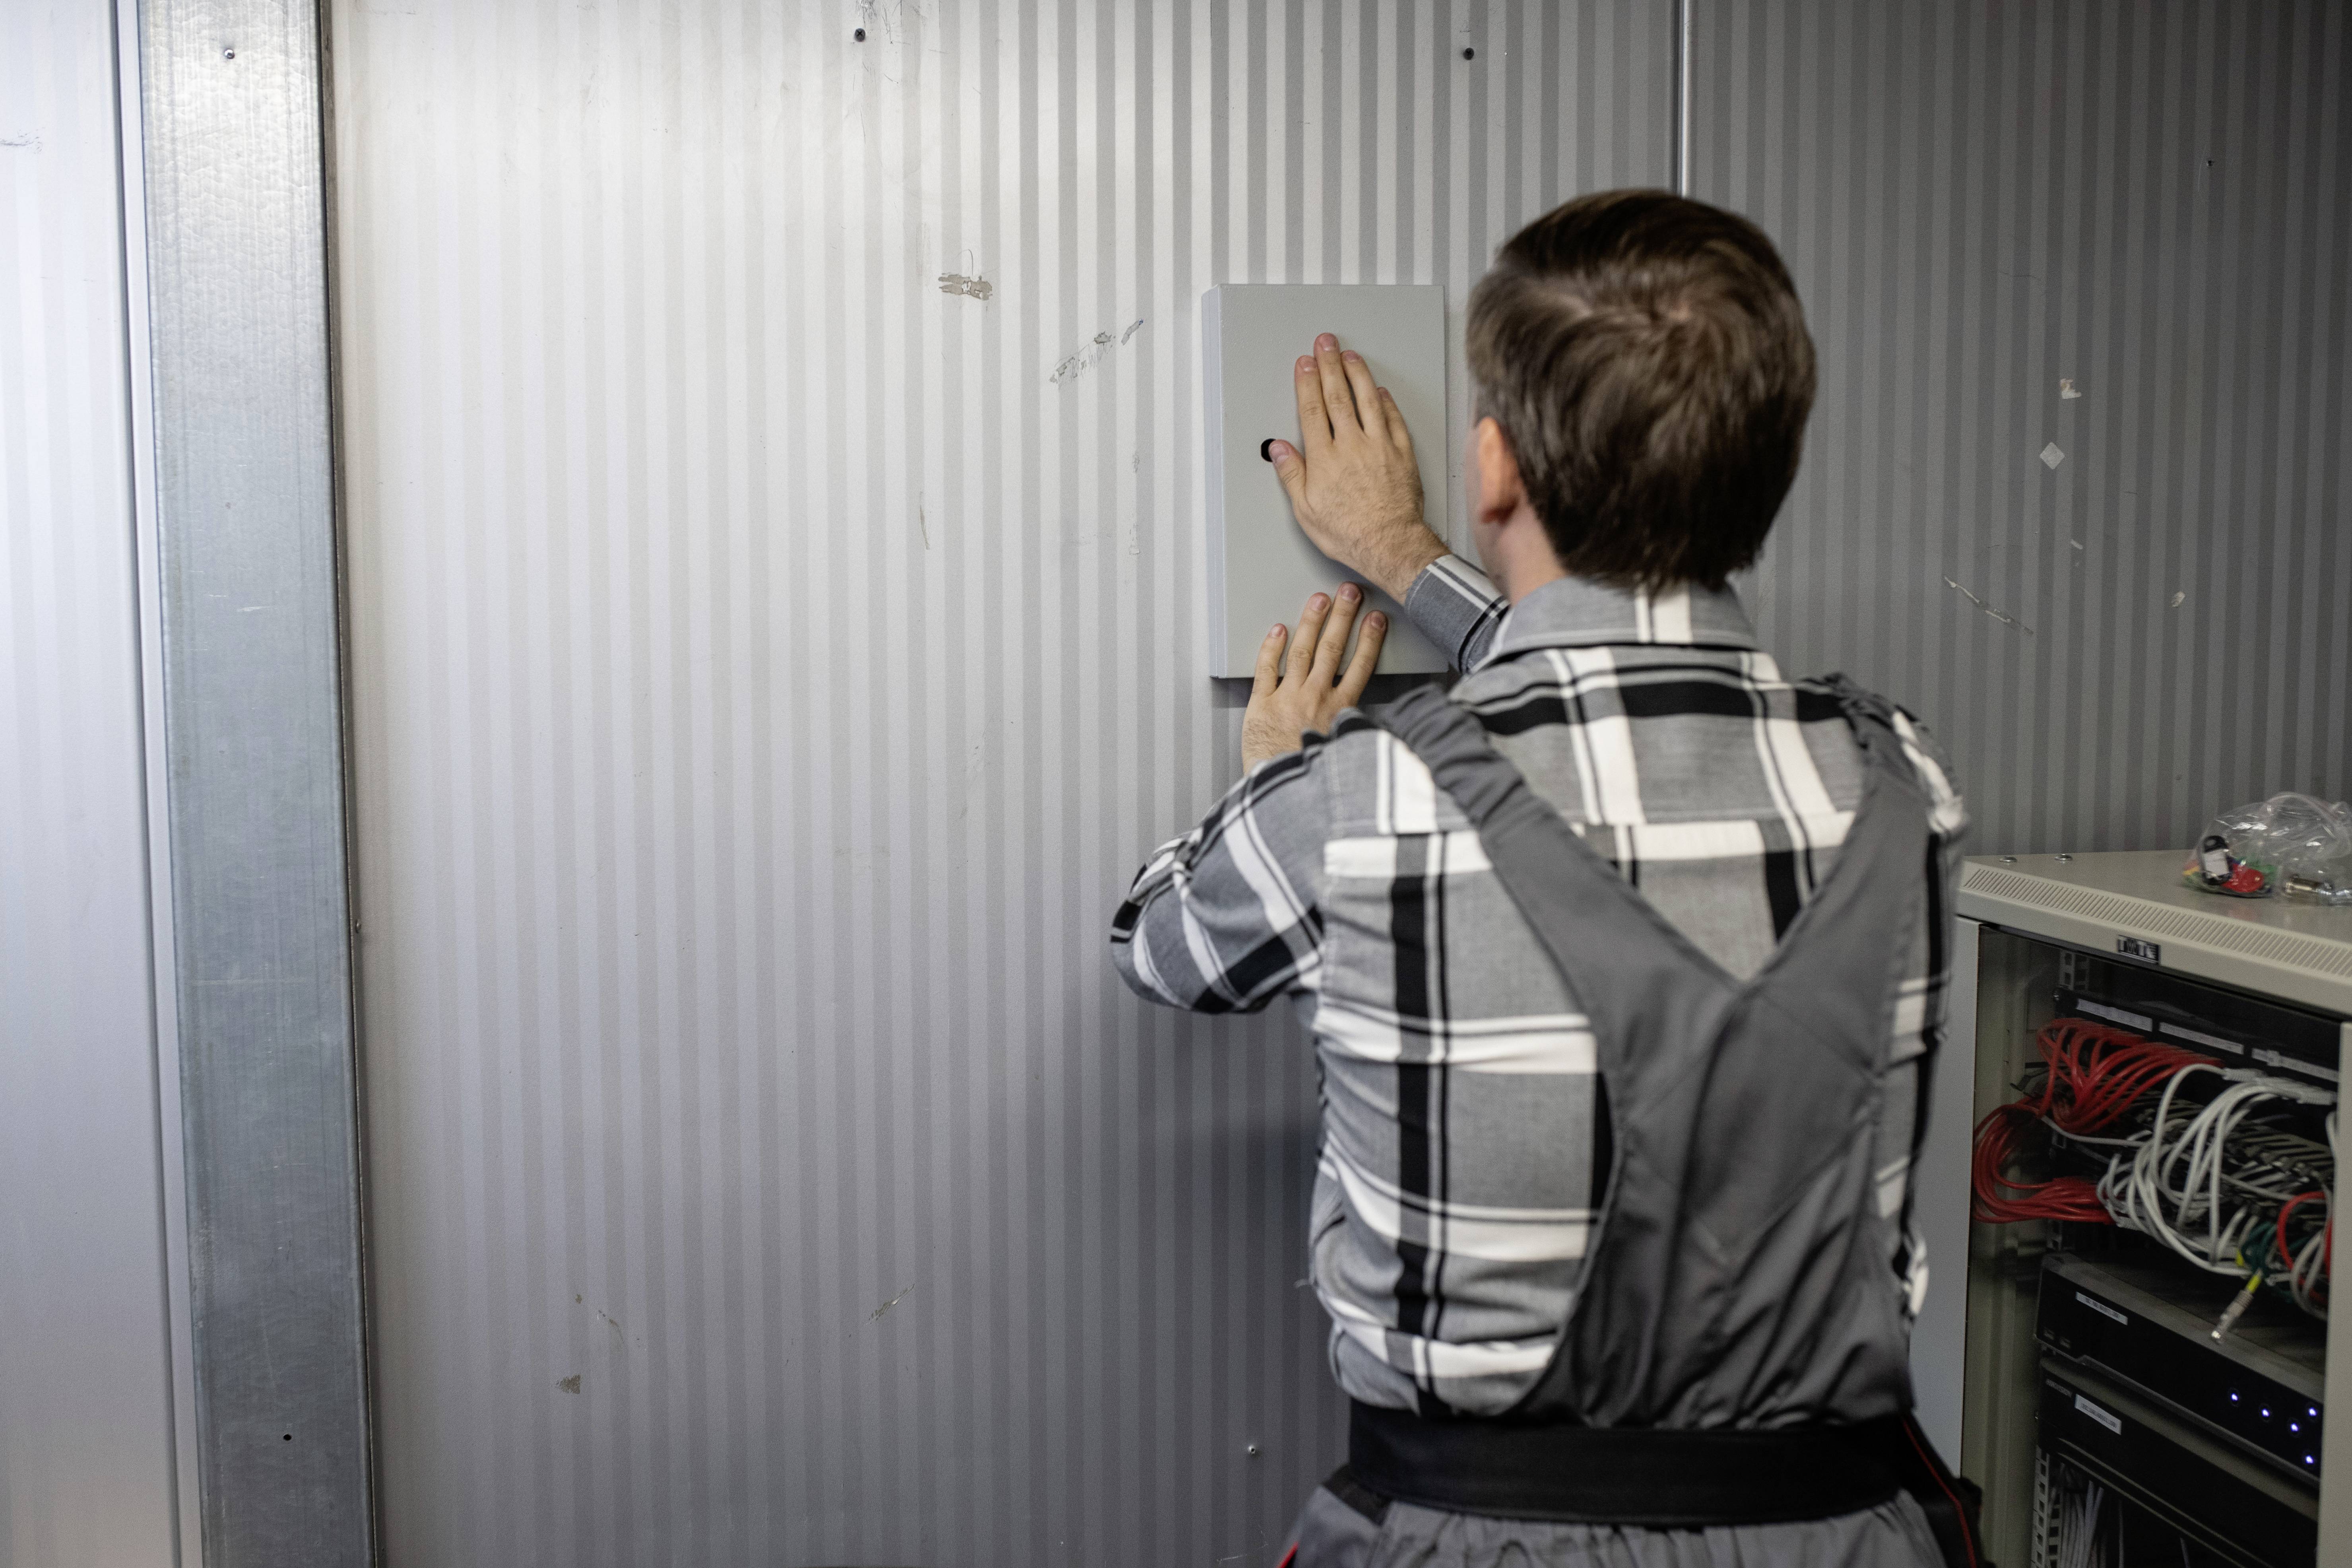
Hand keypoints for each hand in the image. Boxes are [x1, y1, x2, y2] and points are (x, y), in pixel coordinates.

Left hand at [1241, 584, 1387, 772]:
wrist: (1281, 794)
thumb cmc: (1312, 776)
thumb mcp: (1346, 751)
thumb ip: (1357, 727)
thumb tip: (1376, 722)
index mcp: (1341, 711)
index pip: (1361, 666)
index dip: (1370, 639)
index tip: (1376, 619)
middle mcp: (1316, 699)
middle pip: (1333, 650)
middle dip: (1343, 617)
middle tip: (1349, 593)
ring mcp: (1289, 699)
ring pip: (1303, 652)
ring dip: (1312, 622)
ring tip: (1319, 600)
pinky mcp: (1261, 705)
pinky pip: (1266, 669)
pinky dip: (1272, 647)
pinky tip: (1279, 629)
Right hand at [1265, 333, 1449, 602]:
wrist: (1390, 544)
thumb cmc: (1349, 532)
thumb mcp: (1306, 510)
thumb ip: (1292, 474)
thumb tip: (1279, 449)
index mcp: (1325, 458)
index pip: (1312, 409)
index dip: (1307, 382)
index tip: (1305, 363)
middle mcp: (1352, 445)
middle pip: (1337, 396)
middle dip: (1329, 365)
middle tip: (1326, 344)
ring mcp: (1380, 446)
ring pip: (1367, 400)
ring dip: (1357, 374)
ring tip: (1350, 356)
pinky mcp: (1402, 454)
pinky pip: (1393, 419)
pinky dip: (1385, 401)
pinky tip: (1380, 390)